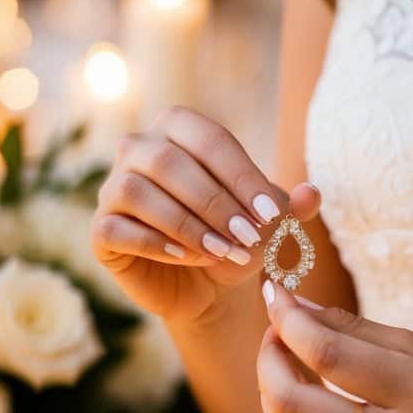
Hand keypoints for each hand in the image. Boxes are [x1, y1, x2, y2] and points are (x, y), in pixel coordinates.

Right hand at [91, 105, 320, 325]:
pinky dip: (155, 243)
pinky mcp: (100, 229)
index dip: (242, 176)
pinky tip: (187, 258)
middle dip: (214, 202)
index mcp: (178, 127)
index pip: (210, 140)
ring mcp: (111, 187)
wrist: (207, 284)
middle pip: (169, 161)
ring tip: (222, 252)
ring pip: (136, 191)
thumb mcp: (270, 222)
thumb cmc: (237, 236)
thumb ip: (292, 205)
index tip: (273, 215)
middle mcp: (138, 148)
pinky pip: (115, 228)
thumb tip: (312, 193)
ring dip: (185, 224)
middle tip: (249, 238)